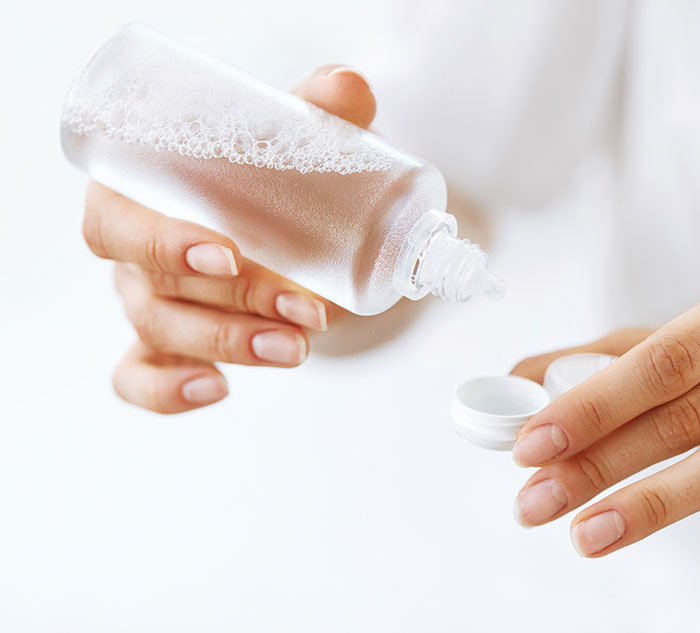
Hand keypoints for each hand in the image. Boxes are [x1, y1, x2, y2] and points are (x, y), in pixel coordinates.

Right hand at [82, 66, 376, 412]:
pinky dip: (168, 393)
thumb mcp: (292, 138)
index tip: (230, 255)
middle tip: (304, 312)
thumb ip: (320, 110)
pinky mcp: (166, 345)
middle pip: (151, 287)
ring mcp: (147, 301)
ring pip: (161, 333)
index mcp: (141, 190)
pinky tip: (217, 390)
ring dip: (230, 345)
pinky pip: (142, 379)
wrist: (281, 215)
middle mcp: (135, 251)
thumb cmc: (269, 172)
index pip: (118, 219)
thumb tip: (346, 88)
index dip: (163, 242)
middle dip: (230, 306)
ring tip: (298, 348)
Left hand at [511, 269, 699, 557]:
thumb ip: (598, 360)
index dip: (593, 403)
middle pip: (688, 413)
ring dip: (650, 505)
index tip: (530, 446)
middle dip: (599, 464)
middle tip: (536, 503)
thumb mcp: (681, 346)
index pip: (666, 355)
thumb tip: (512, 380)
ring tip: (584, 535)